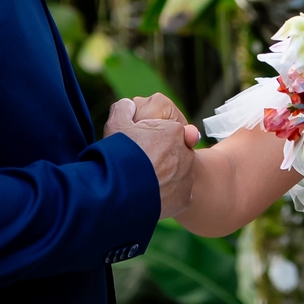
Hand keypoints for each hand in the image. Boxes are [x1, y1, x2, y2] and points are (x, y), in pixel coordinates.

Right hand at [104, 99, 195, 216]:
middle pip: (174, 153)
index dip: (151, 139)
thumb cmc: (117, 155)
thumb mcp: (116, 124)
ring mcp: (187, 178)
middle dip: (162, 157)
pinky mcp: (185, 199)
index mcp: (174, 131)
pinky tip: (150, 196)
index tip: (139, 148)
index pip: (167, 131)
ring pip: (179, 174)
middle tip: (142, 166)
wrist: (117, 193)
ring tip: (144, 183)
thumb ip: (124, 108)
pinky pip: (178, 195)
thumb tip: (129, 105)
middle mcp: (186, 153)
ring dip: (166, 177)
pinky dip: (168, 196)